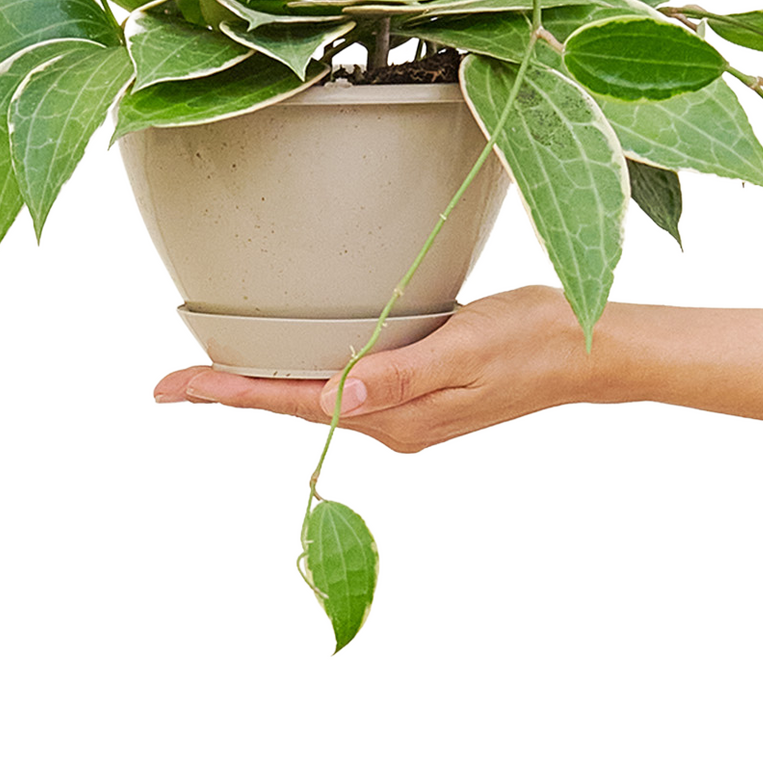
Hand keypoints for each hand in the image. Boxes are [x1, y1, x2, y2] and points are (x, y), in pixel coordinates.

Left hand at [152, 284, 602, 451]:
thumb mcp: (466, 348)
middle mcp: (394, 423)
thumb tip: (335, 398)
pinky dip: (311, 375)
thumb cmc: (535, 339)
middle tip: (170, 383)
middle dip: (234, 393)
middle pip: (295, 406)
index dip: (227, 394)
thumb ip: (401, 375)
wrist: (593, 351)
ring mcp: (408, 411)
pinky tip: (298, 360)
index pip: (293, 403)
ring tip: (215, 376)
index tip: (168, 389)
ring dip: (269, 387)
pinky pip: (351, 387)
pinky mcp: (423, 391)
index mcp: (396, 418)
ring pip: (320, 398)